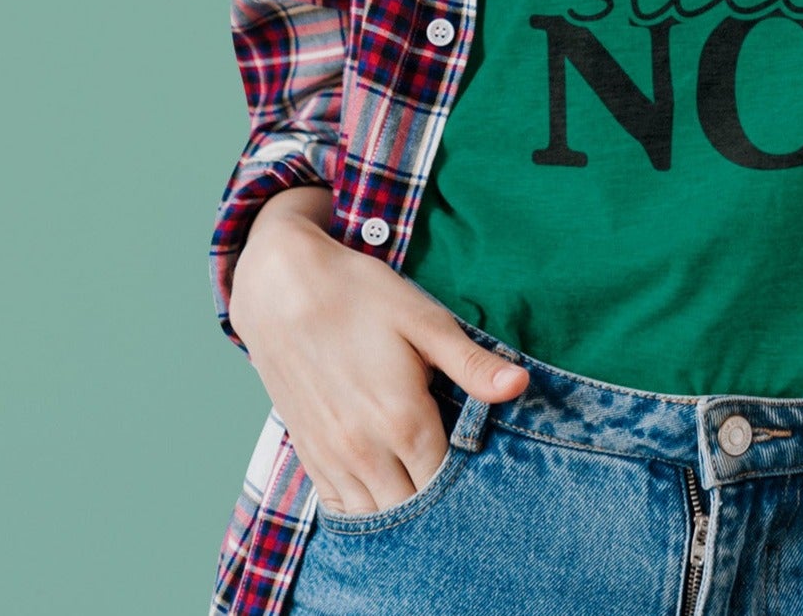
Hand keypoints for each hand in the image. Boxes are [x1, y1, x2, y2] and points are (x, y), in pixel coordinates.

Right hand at [230, 199, 528, 516]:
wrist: (282, 288)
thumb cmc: (360, 296)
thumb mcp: (424, 320)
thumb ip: (471, 363)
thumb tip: (520, 386)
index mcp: (401, 419)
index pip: (446, 482)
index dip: (470, 484)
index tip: (489, 475)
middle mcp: (364, 450)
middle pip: (412, 508)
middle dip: (439, 505)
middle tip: (463, 486)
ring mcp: (331, 456)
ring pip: (374, 514)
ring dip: (402, 511)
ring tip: (428, 492)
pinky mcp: (306, 452)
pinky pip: (339, 505)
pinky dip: (364, 508)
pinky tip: (384, 492)